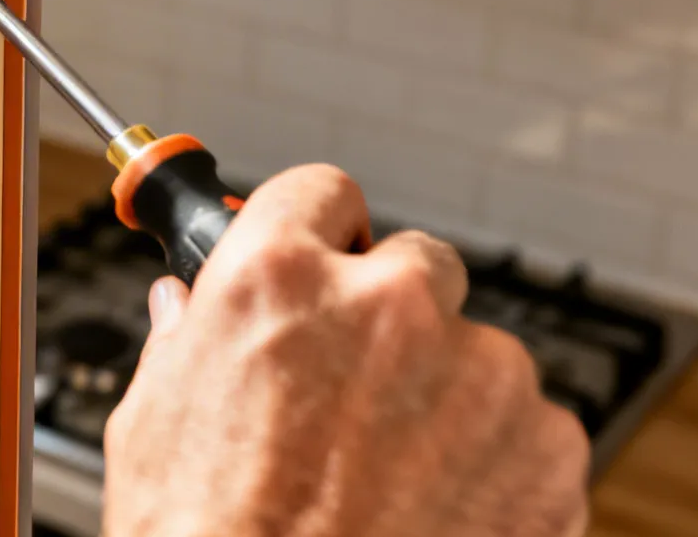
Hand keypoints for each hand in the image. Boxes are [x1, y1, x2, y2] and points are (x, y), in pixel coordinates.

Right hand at [103, 164, 588, 536]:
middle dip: (390, 317)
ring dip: (446, 397)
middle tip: (354, 393)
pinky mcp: (545, 446)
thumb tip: (186, 310)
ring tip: (391, 480)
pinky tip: (438, 511)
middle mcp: (385, 303)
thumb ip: (183, 343)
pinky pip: (528, 428)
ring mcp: (478, 372)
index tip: (323, 257)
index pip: (319, 192)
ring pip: (476, 354)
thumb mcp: (152, 424)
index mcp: (276, 279)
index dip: (317, 232)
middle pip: (414, 264)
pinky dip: (496, 463)